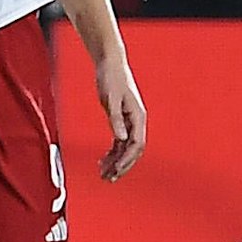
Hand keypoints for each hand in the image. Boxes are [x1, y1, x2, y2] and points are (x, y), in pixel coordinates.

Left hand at [95, 52, 145, 180]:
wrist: (110, 62)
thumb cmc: (111, 78)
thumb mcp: (110, 99)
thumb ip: (116, 119)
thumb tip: (121, 139)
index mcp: (138, 117)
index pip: (136, 145)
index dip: (126, 160)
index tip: (115, 171)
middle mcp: (136, 121)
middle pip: (132, 150)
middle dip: (121, 166)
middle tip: (108, 179)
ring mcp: (130, 121)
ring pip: (125, 148)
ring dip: (116, 161)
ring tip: (103, 174)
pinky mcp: (121, 119)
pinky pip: (119, 141)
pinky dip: (112, 152)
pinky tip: (103, 160)